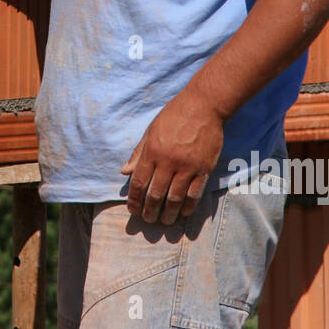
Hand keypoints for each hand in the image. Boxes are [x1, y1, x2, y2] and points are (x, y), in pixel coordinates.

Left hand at [120, 89, 224, 224]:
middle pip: (156, 194)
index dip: (134, 200)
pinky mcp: (204, 169)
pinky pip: (194, 193)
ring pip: (175, 198)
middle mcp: (168, 161)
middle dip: (150, 211)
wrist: (203, 106)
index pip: (139, 182)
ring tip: (164, 222)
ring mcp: (187, 166)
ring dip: (168, 214)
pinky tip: (183, 213)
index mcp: (152, 151)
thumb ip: (138, 153)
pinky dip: (188, 206)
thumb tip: (124, 172)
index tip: (132, 210)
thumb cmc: (174, 116)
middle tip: (148, 220)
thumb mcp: (150, 131)